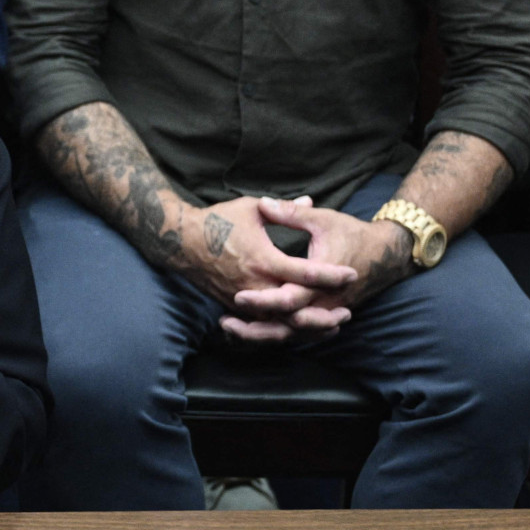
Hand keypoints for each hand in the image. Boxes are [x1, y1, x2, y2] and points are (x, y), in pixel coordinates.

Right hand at [174, 194, 357, 339]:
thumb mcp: (250, 208)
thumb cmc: (216, 220)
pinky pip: (264, 325)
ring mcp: (243, 299)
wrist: (179, 241)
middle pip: (297, 309)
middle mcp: (255, 284)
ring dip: (308, 328)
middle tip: (348, 311)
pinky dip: (285, 329)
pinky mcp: (235, 306)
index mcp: (263, 259)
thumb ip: (283, 209)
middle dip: (324, 313)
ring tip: (331, 326)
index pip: (305, 273)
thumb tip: (309, 200)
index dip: (331, 275)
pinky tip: (302, 328)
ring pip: (281, 324)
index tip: (351, 273)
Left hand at [219, 198, 413, 341]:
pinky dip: (276, 334)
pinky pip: (299, 332)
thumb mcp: (324, 220)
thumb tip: (264, 203)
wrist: (386, 254)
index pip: (290, 297)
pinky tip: (251, 332)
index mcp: (322, 278)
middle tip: (226, 320)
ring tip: (230, 329)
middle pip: (287, 324)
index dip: (264, 300)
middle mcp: (324, 301)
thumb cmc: (353, 233)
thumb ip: (292, 213)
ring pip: (291, 334)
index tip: (238, 296)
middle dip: (256, 326)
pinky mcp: (324, 315)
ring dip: (262, 335)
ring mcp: (325, 311)